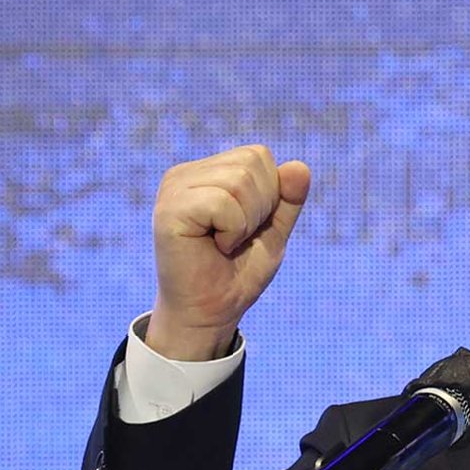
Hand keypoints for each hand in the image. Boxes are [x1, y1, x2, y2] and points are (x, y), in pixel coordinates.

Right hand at [144, 145, 310, 360]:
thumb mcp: (274, 230)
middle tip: (234, 237)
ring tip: (224, 242)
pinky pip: (222, 202)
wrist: (211, 313)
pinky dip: (232, 230)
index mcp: (208, 172)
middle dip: (260, 207)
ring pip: (239, 181)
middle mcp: (185, 174)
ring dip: (245, 221)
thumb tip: (300, 167)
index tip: (247, 226)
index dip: (270, 194)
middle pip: (251, 163)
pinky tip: (214, 246)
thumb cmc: (237, 272)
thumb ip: (288, 199)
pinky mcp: (168, 210)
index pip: (258, 155)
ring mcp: (173, 189)